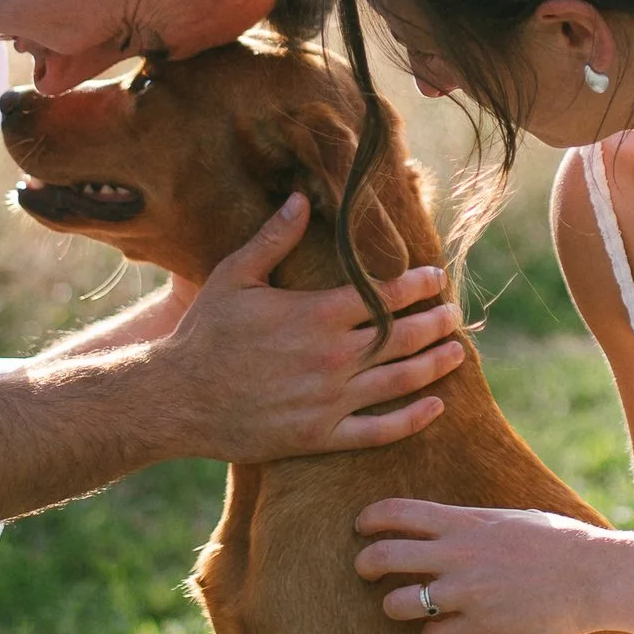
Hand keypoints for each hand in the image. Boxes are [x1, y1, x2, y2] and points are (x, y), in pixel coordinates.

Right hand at [156, 198, 463, 459]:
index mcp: (317, 314)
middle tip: (453, 314)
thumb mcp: (235, 275)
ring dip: (434, 365)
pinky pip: (379, 431)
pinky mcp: (320, 436)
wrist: (177, 398)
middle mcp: (332, 357)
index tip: (434, 278)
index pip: (383, 295)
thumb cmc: (205, 332)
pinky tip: (434, 407)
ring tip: (456, 352)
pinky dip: (412, 419)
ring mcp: (330, 400)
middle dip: (434, 323)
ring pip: (400, 381)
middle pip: (402, 336)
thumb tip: (300, 197)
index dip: (415, 285)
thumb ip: (274, 238)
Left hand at [353, 495, 612, 633]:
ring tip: (406, 605)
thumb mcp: (513, 518)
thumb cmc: (562, 542)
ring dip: (394, 605)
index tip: (362, 528)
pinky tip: (445, 631)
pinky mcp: (482, 626)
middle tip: (368, 571)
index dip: (370, 519)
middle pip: (382, 557)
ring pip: (397, 603)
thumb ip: (476, 524)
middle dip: (365, 565)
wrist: (597, 575)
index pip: (396, 512)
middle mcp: (458, 554)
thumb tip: (455, 526)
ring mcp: (467, 592)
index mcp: (466, 521)